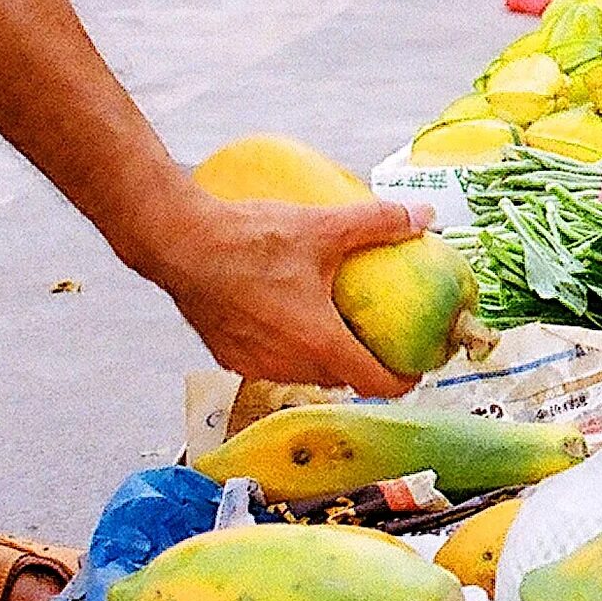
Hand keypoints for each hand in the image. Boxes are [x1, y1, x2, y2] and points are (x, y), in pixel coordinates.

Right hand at [141, 189, 431, 398]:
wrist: (179, 243)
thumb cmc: (248, 240)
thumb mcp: (323, 227)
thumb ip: (378, 223)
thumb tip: (423, 217)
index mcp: (318, 342)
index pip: (375, 383)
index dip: (403, 379)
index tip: (416, 368)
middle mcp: (287, 363)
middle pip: (342, 378)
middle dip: (365, 364)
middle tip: (381, 335)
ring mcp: (254, 364)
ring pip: (305, 372)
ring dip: (325, 357)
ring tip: (338, 323)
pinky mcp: (228, 356)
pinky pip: (272, 363)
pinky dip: (289, 348)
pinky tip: (291, 316)